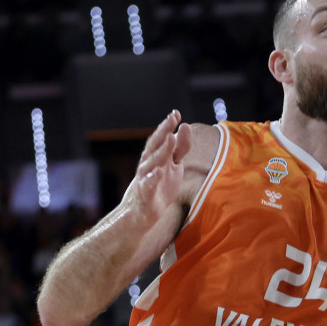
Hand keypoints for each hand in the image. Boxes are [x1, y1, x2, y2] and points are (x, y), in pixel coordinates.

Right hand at [131, 110, 192, 224]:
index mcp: (155, 157)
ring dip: (161, 150)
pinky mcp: (145, 194)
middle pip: (155, 146)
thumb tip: (185, 126)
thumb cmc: (159, 186)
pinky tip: (158, 171)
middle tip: (172, 118)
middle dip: (163, 131)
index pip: (160, 138)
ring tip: (171, 138)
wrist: (141, 212)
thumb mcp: (173, 165)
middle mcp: (147, 165)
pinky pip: (148, 184)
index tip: (176, 113)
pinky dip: (152, 177)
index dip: (167, 126)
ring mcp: (144, 178)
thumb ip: (180, 148)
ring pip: (152, 162)